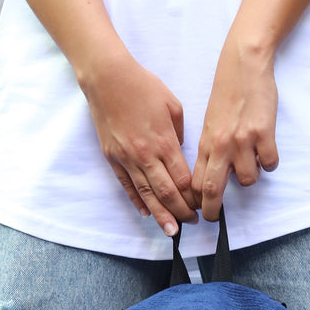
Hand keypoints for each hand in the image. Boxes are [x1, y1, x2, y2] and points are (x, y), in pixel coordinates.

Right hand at [80, 48, 197, 234]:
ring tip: (172, 231)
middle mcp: (146, 155)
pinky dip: (137, 201)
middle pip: (167, 193)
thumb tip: (178, 153)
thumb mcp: (173, 105)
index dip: (194, 197)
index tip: (202, 205)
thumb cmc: (142, 86)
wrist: (107, 78)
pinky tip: (146, 213)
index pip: (183, 180)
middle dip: (181, 211)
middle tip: (191, 222)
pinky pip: (127, 186)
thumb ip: (178, 134)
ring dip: (161, 216)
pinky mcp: (112, 158)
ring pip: (147, 195)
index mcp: (164, 142)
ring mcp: (127, 159)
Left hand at [193, 36, 279, 220]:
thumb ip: (210, 148)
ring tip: (252, 159)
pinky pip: (269, 164)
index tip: (198, 210)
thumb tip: (212, 175)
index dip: (195, 201)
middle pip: (212, 189)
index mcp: (206, 142)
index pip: (195, 181)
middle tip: (214, 219)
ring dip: (251, 175)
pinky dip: (269, 161)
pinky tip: (266, 148)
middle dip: (212, 210)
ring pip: (248, 179)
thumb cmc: (227, 93)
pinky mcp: (263, 134)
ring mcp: (242, 141)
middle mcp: (221, 145)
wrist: (243, 65)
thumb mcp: (210, 122)